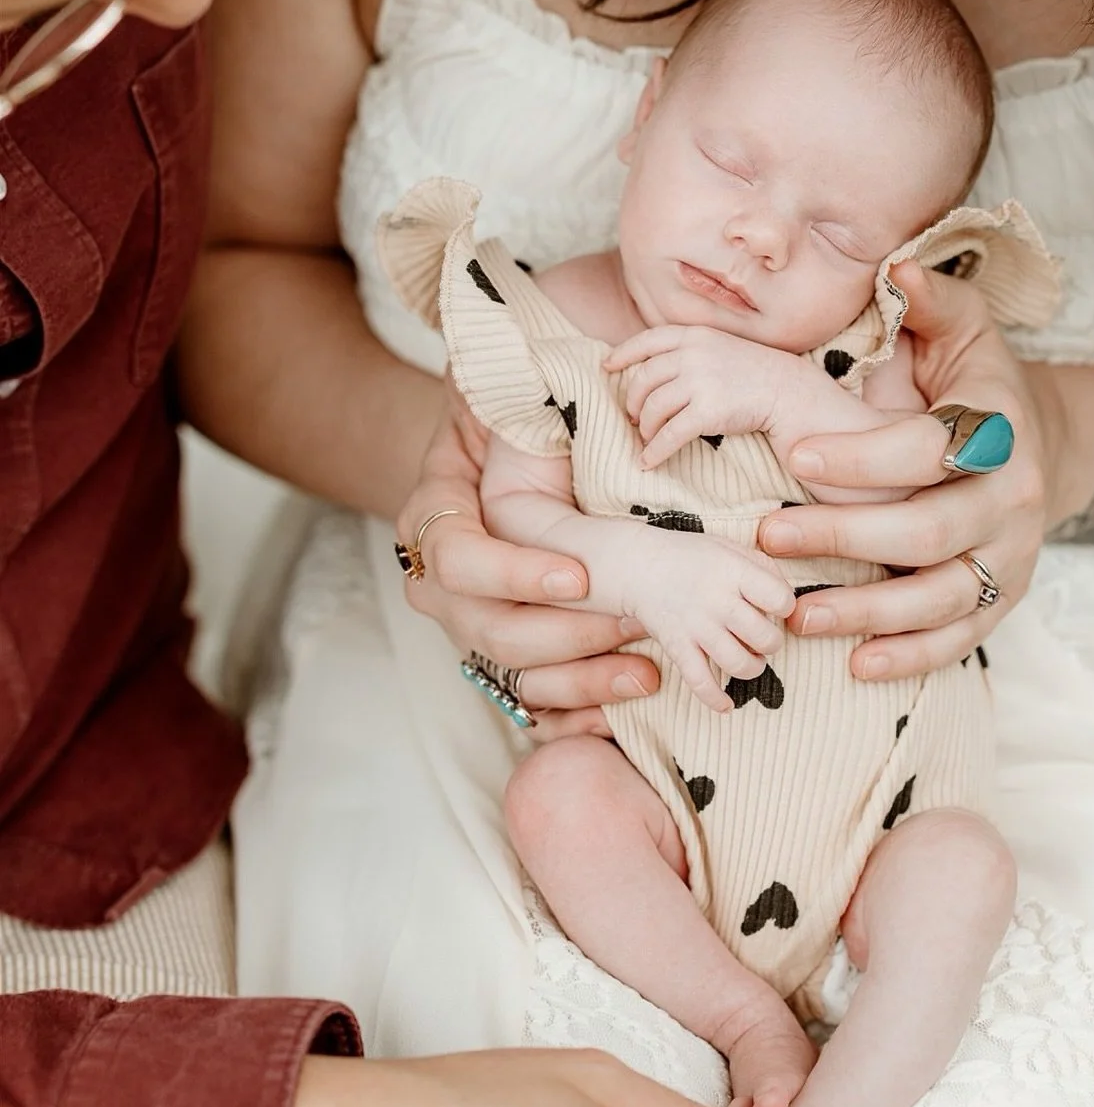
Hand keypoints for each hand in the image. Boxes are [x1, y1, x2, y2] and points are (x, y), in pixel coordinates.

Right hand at [399, 386, 659, 738]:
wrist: (511, 439)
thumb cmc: (520, 409)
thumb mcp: (517, 390)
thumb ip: (523, 399)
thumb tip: (564, 392)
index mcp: (435, 513)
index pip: (458, 558)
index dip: (513, 574)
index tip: (579, 574)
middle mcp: (441, 580)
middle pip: (486, 631)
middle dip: (567, 635)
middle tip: (635, 622)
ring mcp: (473, 622)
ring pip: (512, 674)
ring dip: (581, 680)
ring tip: (646, 672)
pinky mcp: (507, 654)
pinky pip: (530, 704)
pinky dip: (573, 715)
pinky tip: (622, 713)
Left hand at [605, 328, 797, 467]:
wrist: (788, 391)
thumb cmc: (754, 373)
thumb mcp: (720, 347)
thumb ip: (689, 351)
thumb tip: (653, 370)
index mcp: (694, 335)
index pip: (647, 341)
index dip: (623, 354)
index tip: (607, 367)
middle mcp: (693, 354)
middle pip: (644, 379)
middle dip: (634, 402)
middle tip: (636, 418)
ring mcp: (700, 381)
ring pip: (653, 409)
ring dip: (645, 429)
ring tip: (648, 439)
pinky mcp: (708, 411)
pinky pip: (669, 435)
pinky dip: (654, 452)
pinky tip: (648, 463)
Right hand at [625, 530, 796, 712]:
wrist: (639, 565)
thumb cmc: (693, 557)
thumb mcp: (731, 548)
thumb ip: (764, 568)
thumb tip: (788, 599)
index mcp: (734, 571)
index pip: (781, 599)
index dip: (784, 606)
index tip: (774, 605)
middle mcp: (717, 600)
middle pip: (765, 638)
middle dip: (771, 643)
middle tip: (762, 637)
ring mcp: (697, 626)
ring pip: (739, 665)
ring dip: (752, 668)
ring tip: (750, 659)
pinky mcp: (677, 647)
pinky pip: (701, 682)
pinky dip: (716, 700)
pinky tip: (726, 705)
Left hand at [755, 262, 1056, 678]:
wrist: (1037, 446)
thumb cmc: (973, 383)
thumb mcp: (960, 329)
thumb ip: (928, 298)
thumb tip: (898, 265)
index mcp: (998, 427)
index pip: (930, 448)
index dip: (864, 455)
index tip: (792, 454)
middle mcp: (1014, 497)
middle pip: (930, 529)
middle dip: (845, 534)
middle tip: (767, 532)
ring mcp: (1012, 556)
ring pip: (944, 596)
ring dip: (869, 611)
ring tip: (797, 616)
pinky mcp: (1004, 598)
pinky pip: (960, 638)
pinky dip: (912, 656)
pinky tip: (856, 664)